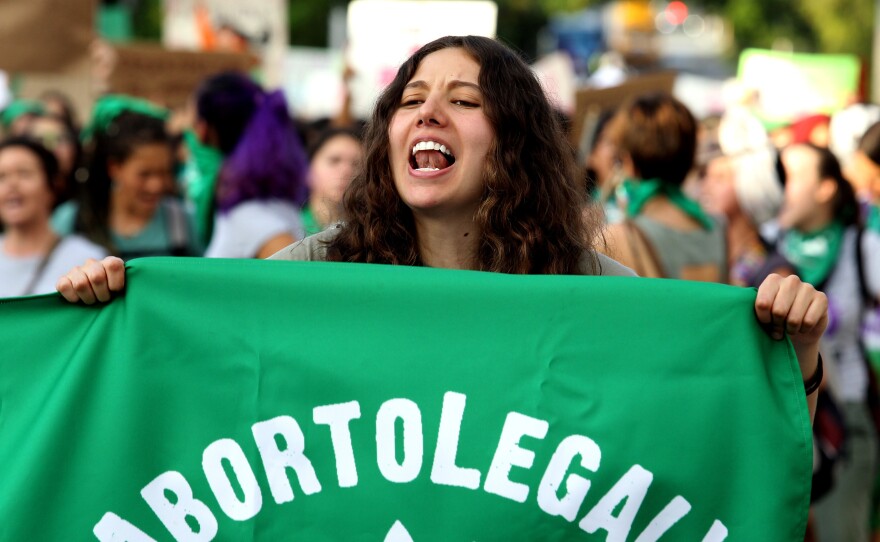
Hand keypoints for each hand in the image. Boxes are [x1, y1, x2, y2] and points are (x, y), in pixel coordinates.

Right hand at [56, 256, 125, 303]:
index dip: (115, 283)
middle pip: (96, 277)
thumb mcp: (125, 291)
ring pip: (80, 284)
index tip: (116, 292)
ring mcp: (77, 270)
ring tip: (92, 300)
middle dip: (102, 294)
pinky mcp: (64, 279)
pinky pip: (64, 286)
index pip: (113, 266)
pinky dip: (72, 297)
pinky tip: (79, 299)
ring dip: (88, 298)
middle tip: (104, 300)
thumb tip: (136, 295)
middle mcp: (93, 263)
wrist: (95, 300)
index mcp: (111, 263)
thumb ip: (130, 287)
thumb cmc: (114, 297)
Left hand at [755, 273, 826, 395]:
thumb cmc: (773, 319)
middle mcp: (791, 280)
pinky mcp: (822, 298)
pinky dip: (803, 329)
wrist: (797, 329)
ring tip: (789, 328)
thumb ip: (752, 308)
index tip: (764, 322)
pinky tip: (802, 326)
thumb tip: (733, 308)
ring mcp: (808, 288)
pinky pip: (809, 320)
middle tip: (778, 328)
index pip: (762, 303)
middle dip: (777, 325)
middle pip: (778, 310)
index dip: (763, 319)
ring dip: (790, 329)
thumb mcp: (760, 312)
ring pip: (794, 317)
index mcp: (772, 280)